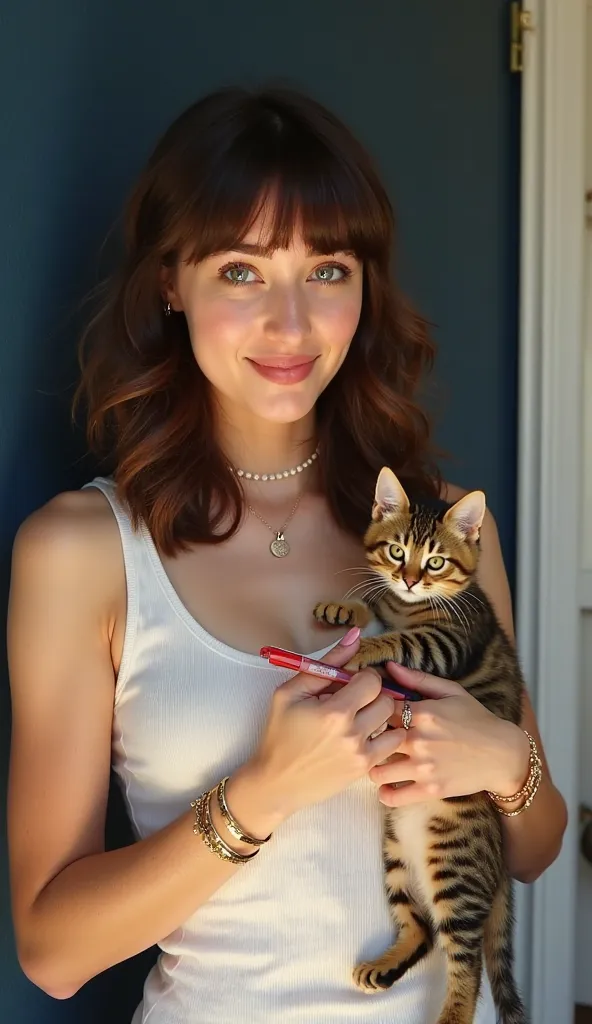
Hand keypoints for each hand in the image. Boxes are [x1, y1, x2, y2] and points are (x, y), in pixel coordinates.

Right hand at [245, 630, 405, 822]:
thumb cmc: (279, 734)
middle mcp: (353, 734)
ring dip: (379, 715)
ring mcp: (362, 754)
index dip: (362, 677)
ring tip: (360, 718)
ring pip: (393, 721)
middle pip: (386, 699)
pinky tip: (364, 735)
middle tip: (354, 700)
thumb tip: (356, 634)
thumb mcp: (291, 692)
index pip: (372, 680)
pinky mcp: (365, 769)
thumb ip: (327, 663)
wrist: (276, 781)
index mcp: (334, 711)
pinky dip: (384, 735)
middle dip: (372, 694)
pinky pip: (392, 743)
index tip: (348, 684)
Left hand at [370, 662, 530, 807]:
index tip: (371, 713)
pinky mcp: (430, 790)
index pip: (378, 708)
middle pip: (373, 739)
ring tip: (379, 761)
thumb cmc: (477, 719)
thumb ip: (417, 679)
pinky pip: (393, 797)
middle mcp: (419, 741)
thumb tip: (389, 666)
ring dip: (374, 766)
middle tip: (369, 738)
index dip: (371, 710)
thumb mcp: (451, 692)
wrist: (503, 754)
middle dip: (368, 738)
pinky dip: (384, 793)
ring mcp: (423, 768)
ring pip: (376, 771)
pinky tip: (387, 785)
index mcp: (423, 713)